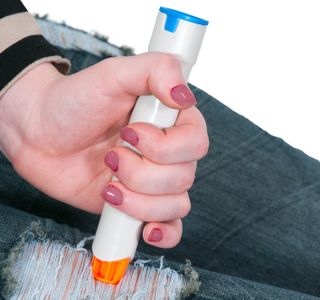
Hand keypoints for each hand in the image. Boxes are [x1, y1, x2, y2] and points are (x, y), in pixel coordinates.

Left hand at [0, 53, 208, 247]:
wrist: (40, 135)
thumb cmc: (75, 101)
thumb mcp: (114, 74)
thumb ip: (156, 70)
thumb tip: (185, 96)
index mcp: (170, 121)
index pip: (196, 142)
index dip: (165, 146)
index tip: (129, 133)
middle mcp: (167, 153)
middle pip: (184, 177)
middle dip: (142, 172)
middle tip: (111, 156)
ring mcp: (153, 182)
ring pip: (174, 204)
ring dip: (138, 199)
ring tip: (109, 182)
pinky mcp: (138, 205)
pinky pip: (169, 227)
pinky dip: (164, 233)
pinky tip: (147, 230)